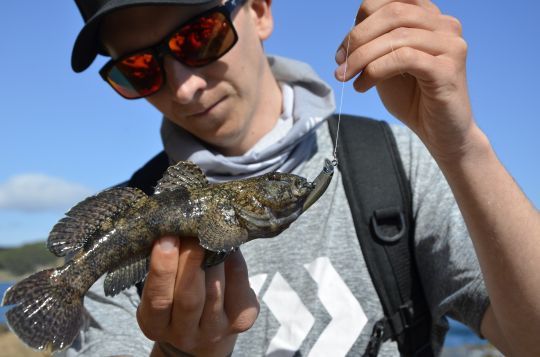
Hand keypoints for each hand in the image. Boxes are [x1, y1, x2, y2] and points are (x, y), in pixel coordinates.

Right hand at [137, 236, 258, 356]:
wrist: (205, 324)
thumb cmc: (177, 292)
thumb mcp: (163, 284)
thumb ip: (168, 263)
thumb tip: (181, 223)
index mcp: (155, 324)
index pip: (158, 299)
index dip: (162, 269)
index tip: (166, 238)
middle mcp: (185, 334)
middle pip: (189, 298)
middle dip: (191, 261)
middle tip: (192, 231)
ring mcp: (215, 330)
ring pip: (216, 291)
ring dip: (213, 258)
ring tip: (211, 232)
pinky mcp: (241, 320)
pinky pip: (239, 285)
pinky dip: (233, 261)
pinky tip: (228, 246)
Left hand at [335, 0, 475, 161]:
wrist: (440, 133)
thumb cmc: (412, 99)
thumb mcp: (387, 65)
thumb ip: (375, 44)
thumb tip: (351, 33)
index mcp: (430, 18)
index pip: (390, 1)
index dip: (360, 22)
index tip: (342, 51)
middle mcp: (445, 25)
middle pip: (392, 13)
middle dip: (358, 38)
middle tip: (340, 64)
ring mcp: (451, 45)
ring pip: (396, 36)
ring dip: (362, 57)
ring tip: (347, 77)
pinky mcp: (448, 68)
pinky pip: (404, 58)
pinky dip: (375, 71)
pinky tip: (362, 86)